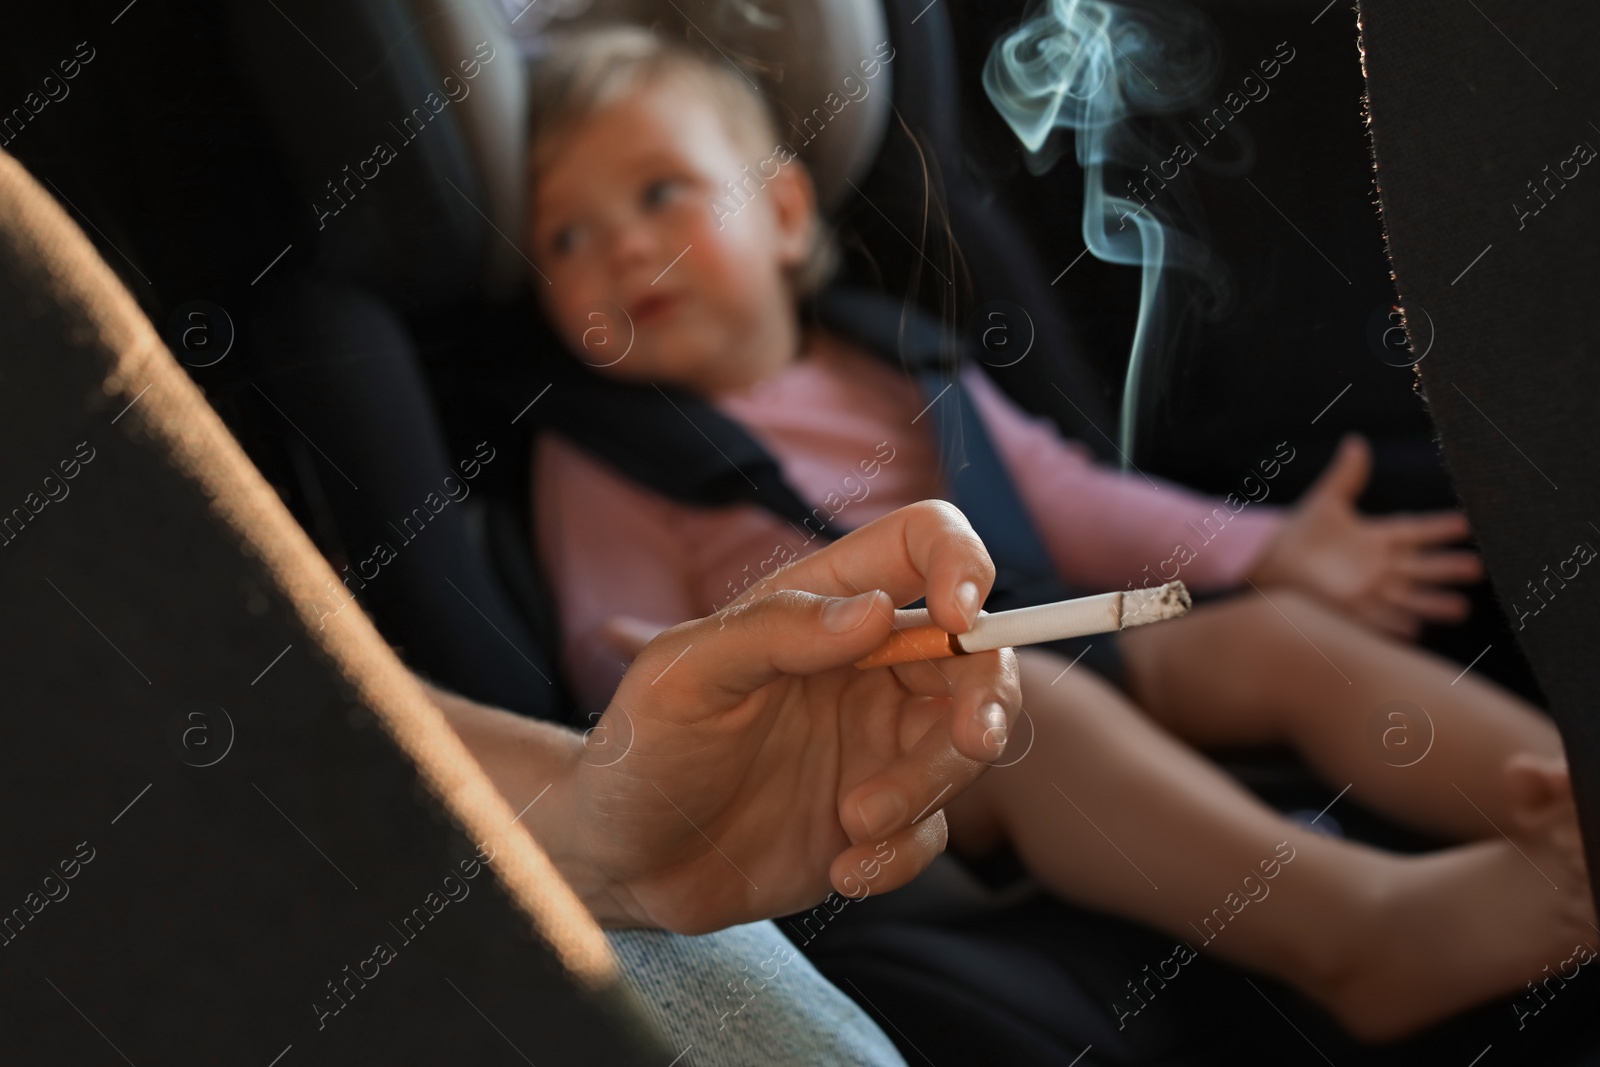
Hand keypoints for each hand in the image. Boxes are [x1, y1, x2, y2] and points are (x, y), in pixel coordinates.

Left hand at [544, 500, 1020, 932]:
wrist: (621, 857)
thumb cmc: (641, 745)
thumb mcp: (685, 674)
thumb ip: (776, 631)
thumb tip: (879, 613)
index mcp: (822, 604)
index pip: (921, 543)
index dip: (961, 561)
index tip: (959, 615)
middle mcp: (866, 665)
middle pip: (975, 655)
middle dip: (986, 698)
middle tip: (972, 741)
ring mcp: (878, 741)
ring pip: (966, 746)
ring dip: (926, 787)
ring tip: (853, 823)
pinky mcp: (880, 817)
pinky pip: (933, 830)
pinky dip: (903, 853)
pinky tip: (843, 868)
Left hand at [1246, 435, 1482, 638]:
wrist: (1276, 559)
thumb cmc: (1305, 529)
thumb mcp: (1327, 500)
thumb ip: (1345, 476)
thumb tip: (1356, 442)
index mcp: (1381, 537)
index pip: (1417, 531)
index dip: (1439, 528)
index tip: (1466, 523)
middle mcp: (1383, 566)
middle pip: (1422, 568)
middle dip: (1447, 568)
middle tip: (1477, 567)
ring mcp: (1371, 590)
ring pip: (1409, 598)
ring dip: (1432, 604)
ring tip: (1461, 609)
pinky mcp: (1353, 609)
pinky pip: (1379, 619)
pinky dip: (1395, 624)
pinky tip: (1415, 630)